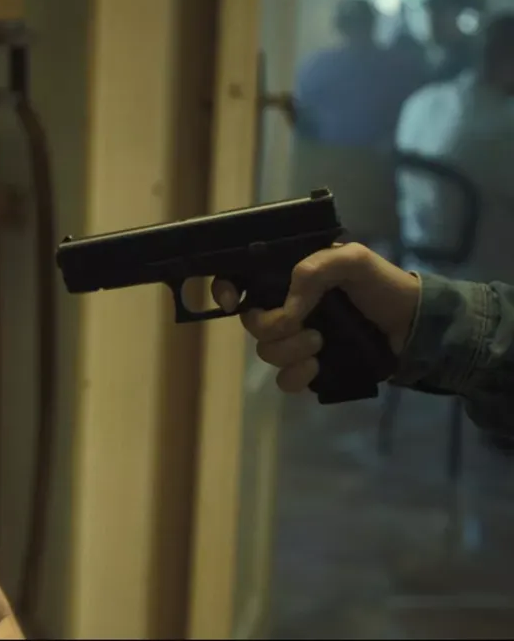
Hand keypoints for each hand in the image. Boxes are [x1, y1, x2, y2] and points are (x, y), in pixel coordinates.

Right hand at [210, 243, 420, 393]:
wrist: (415, 328)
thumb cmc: (384, 286)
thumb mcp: (353, 260)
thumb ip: (314, 270)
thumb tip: (285, 307)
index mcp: (289, 278)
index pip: (241, 280)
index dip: (225, 290)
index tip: (233, 301)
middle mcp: (287, 308)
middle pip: (250, 322)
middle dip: (271, 326)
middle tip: (303, 324)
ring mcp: (296, 340)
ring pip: (265, 352)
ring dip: (289, 350)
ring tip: (321, 343)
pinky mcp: (310, 369)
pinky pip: (283, 380)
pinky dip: (296, 376)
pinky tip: (318, 366)